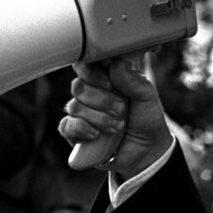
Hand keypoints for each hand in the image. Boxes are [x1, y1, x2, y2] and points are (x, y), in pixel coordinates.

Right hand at [59, 56, 172, 177]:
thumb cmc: (145, 118)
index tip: (109, 83)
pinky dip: (82, 129)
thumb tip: (115, 62)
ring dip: (98, 118)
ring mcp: (80, 113)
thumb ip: (131, 80)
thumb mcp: (146, 96)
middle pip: (78, 86)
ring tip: (118, 126)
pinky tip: (97, 134)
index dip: (93, 73)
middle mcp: (89, 93)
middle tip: (121, 109)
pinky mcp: (75, 133)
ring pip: (74, 107)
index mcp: (104, 78)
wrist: (147, 149)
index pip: (85, 65)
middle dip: (101, 100)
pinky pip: (66, 126)